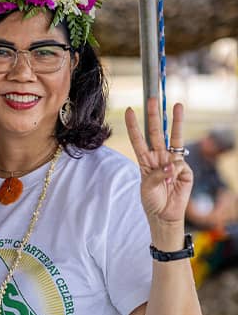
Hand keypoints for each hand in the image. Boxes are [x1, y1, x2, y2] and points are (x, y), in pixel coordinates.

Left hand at [125, 98, 192, 227]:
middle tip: (153, 98)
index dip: (133, 126)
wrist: (165, 215)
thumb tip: (172, 165)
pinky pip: (181, 165)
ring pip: (174, 138)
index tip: (129, 110)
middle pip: (156, 133)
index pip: (138, 139)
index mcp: (145, 161)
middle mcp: (158, 158)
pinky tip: (174, 183)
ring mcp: (173, 162)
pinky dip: (176, 173)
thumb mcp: (146, 188)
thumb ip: (156, 175)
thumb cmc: (152, 201)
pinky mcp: (185, 170)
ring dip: (176, 122)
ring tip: (178, 105)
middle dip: (155, 116)